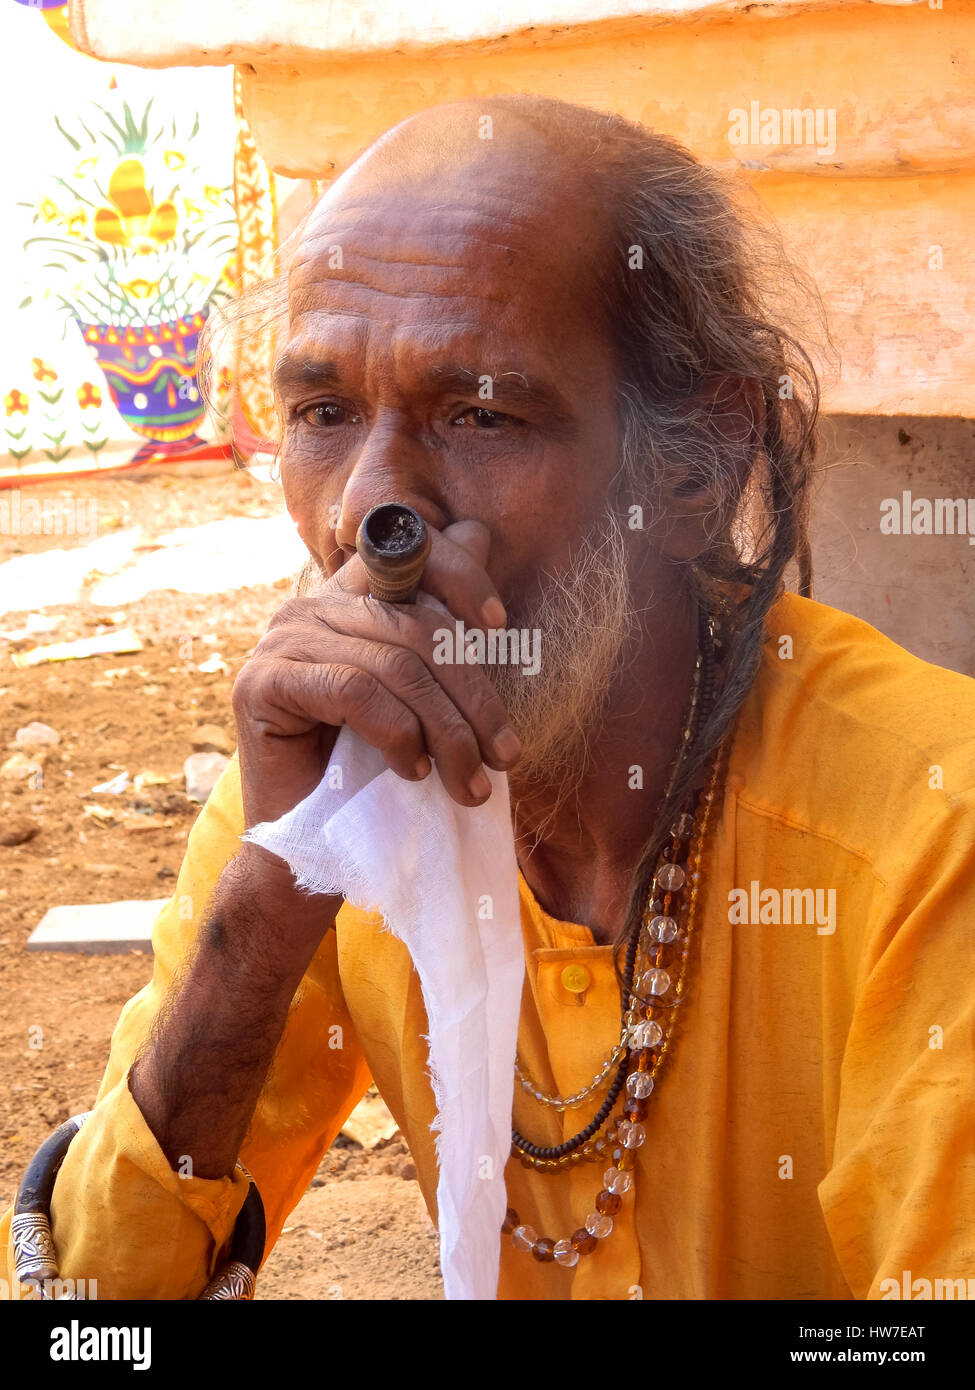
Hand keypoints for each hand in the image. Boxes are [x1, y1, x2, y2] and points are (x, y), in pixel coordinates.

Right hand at [232, 519, 521, 829]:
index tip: (500, 624)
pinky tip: (412, 771)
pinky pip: (354, 690)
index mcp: (347, 599)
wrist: (313, 847)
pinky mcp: (261, 684)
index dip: (460, 574)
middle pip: (414, 624)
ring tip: (470, 782)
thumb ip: (442, 625)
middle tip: (505, 754)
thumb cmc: (374, 771)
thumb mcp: (423, 693)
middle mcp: (310, 609)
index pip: (408, 553)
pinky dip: (397, 733)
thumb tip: (478, 531)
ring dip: (447, 731)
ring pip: (393, 663)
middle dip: (473, 695)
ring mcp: (280, 642)